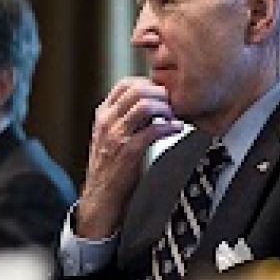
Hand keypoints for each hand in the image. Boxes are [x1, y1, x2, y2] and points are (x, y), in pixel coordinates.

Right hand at [74, 77, 183, 238]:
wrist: (102, 195)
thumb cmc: (112, 166)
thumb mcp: (111, 135)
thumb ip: (126, 118)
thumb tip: (152, 103)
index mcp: (103, 114)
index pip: (125, 84)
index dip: (148, 84)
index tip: (162, 94)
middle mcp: (108, 120)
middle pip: (137, 90)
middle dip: (160, 94)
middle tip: (173, 104)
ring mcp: (117, 135)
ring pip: (145, 105)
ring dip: (166, 109)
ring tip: (175, 117)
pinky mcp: (129, 150)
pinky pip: (154, 129)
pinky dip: (171, 127)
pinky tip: (177, 129)